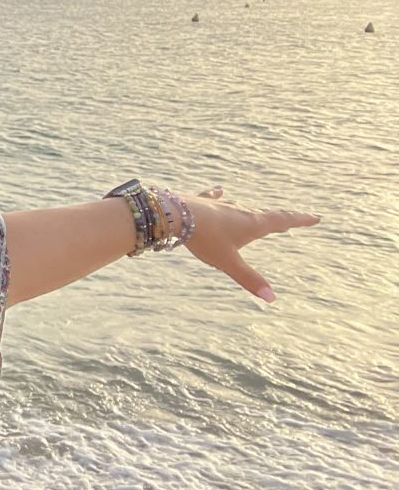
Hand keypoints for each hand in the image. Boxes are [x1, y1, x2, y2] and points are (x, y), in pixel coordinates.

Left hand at [183, 186, 318, 302]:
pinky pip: (214, 198)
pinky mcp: (201, 202)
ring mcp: (220, 205)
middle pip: (265, 215)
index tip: (315, 217)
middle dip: (281, 218)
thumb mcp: (228, 262)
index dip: (299, 220)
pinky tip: (220, 190)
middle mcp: (239, 211)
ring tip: (259, 213)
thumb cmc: (204, 238)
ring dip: (252, 211)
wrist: (174, 214)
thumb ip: (249, 279)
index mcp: (251, 224)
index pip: (281, 221)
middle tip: (295, 218)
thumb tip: (272, 299)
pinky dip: (218, 196)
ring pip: (241, 208)